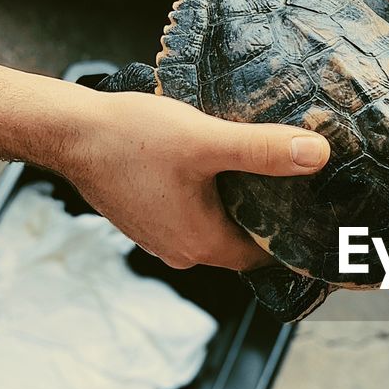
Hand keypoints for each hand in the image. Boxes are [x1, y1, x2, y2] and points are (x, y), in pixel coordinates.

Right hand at [63, 91, 328, 270]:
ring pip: (220, 226)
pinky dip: (214, 197)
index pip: (268, 256)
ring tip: (269, 172)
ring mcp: (163, 235)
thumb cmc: (130, 138)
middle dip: (272, 218)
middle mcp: (184, 250)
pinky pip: (195, 214)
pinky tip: (222, 167)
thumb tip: (317, 154)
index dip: (295, 237)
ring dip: (241, 205)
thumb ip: (262, 150)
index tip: (321, 214)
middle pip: (245, 242)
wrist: (68, 132)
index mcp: (203, 243)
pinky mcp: (149, 216)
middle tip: (304, 187)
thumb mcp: (206, 140)